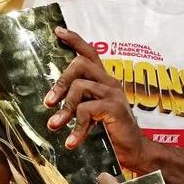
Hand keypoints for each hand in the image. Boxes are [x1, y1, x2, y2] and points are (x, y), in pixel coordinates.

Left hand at [45, 28, 147, 170]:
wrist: (135, 152)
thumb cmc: (112, 133)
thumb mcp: (93, 114)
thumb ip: (80, 103)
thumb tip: (53, 102)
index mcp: (105, 81)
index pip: (90, 53)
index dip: (74, 40)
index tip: (58, 31)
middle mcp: (110, 82)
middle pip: (80, 64)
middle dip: (60, 83)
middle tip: (48, 103)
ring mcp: (113, 94)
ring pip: (79, 87)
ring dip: (64, 108)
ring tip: (55, 126)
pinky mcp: (114, 107)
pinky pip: (86, 109)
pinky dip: (76, 127)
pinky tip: (72, 142)